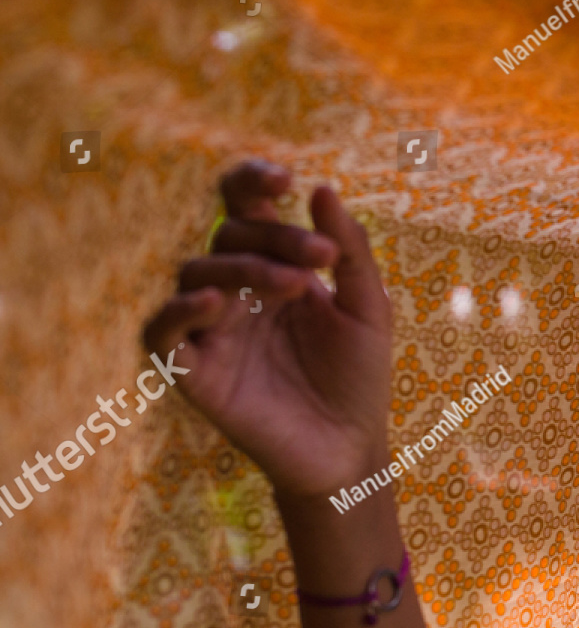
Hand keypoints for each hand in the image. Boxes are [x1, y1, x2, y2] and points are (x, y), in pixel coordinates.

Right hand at [142, 160, 392, 497]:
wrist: (351, 450)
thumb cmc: (358, 379)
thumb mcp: (368, 309)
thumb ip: (349, 250)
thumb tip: (322, 187)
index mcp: (274, 269)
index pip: (245, 209)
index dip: (251, 183)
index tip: (284, 177)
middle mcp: (236, 294)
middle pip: (230, 238)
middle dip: (276, 238)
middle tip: (322, 258)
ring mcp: (211, 331)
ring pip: (197, 275)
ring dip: (243, 269)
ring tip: (293, 285)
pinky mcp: (192, 372)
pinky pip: (160, 333)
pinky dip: (179, 311)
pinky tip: (216, 304)